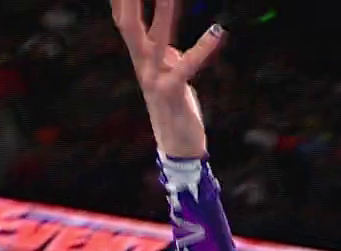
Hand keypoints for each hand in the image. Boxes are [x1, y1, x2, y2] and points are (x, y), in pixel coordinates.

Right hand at [112, 0, 226, 157]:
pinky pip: (188, 65)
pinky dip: (204, 47)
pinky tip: (217, 32)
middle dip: (128, 1)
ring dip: (162, 13)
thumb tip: (173, 50)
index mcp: (141, 58)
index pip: (125, 21)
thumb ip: (170, 60)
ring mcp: (154, 78)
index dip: (123, 1)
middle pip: (127, 24)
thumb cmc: (175, 109)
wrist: (178, 146)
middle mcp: (142, 65)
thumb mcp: (171, 78)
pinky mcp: (172, 91)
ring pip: (156, 39)